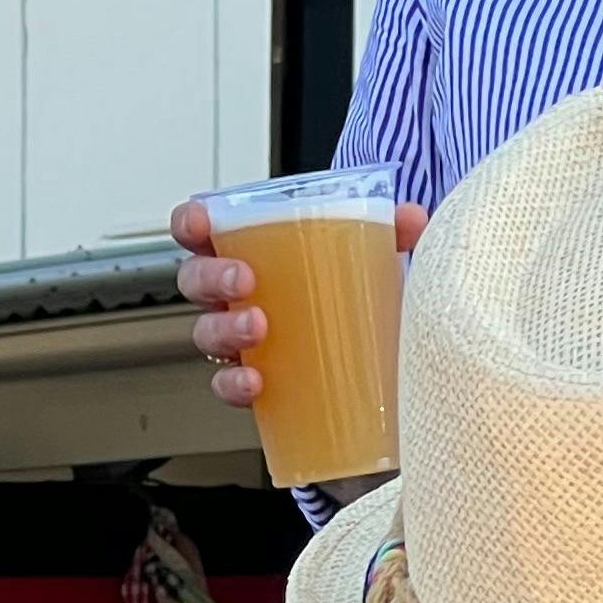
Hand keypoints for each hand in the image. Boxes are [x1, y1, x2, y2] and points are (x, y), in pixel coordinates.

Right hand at [171, 195, 427, 411]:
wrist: (374, 360)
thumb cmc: (355, 295)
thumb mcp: (374, 257)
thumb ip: (392, 233)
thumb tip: (412, 219)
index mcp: (252, 252)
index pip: (203, 230)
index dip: (191, 222)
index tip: (202, 222)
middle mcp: (236, 295)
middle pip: (196, 280)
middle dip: (211, 277)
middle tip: (245, 280)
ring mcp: (240, 340)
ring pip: (206, 333)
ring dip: (225, 329)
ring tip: (258, 327)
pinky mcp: (255, 381)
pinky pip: (227, 384)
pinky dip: (234, 384)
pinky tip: (255, 382)